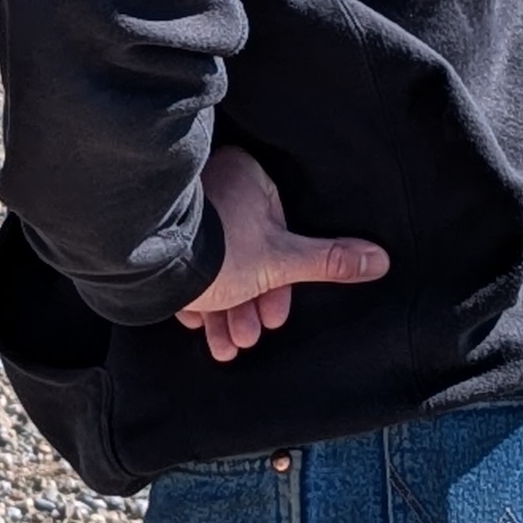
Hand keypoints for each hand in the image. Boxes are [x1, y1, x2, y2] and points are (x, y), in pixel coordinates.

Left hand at [176, 148, 389, 365]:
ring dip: (224, 313)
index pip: (278, 232)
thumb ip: (329, 262)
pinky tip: (197, 325)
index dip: (279, 282)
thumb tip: (379, 259)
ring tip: (225, 345)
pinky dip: (195, 299)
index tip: (275, 314)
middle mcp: (215, 187)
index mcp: (249, 177)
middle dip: (249, 305)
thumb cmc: (216, 251)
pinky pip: (185, 267)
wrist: (144, 262)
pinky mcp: (159, 236)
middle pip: (245, 255)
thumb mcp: (281, 262)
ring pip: (215, 267)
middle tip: (249, 336)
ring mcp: (185, 212)